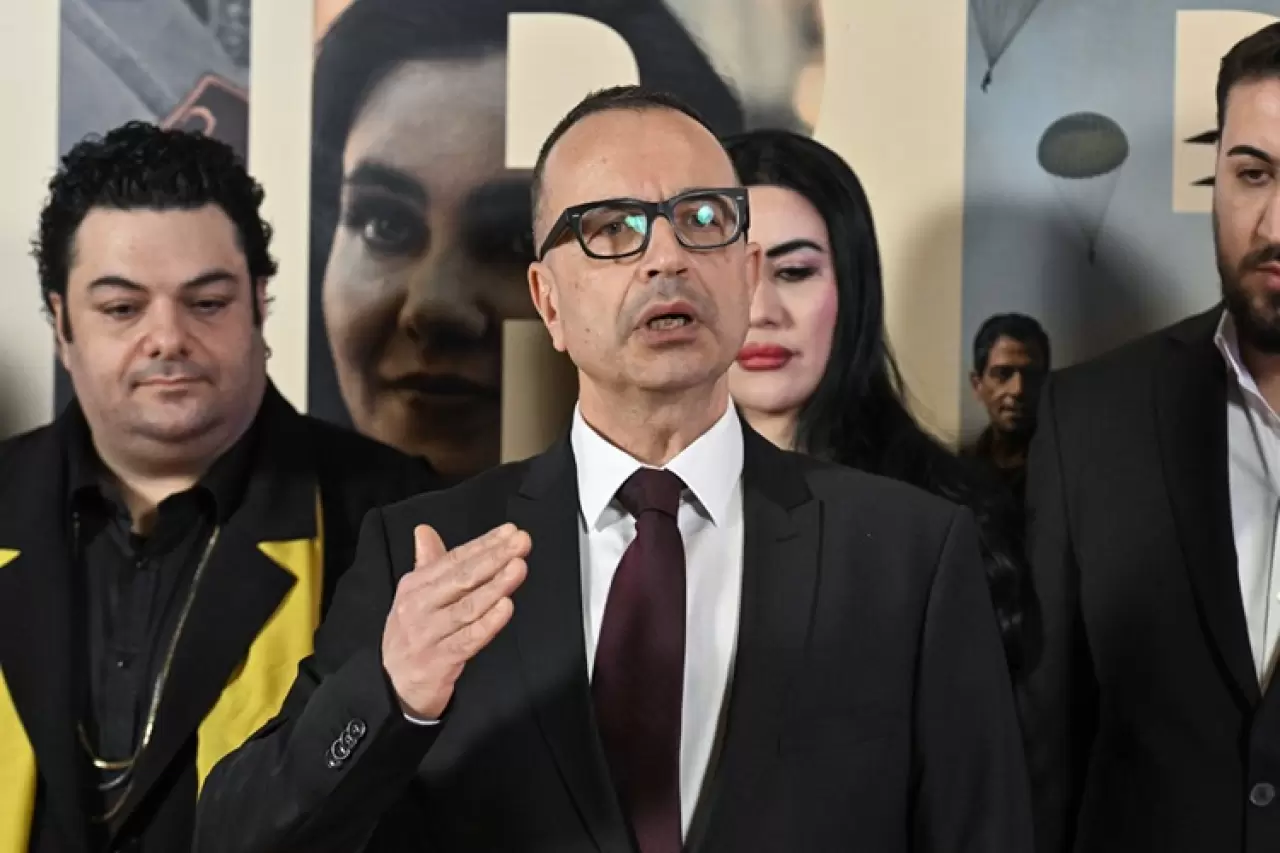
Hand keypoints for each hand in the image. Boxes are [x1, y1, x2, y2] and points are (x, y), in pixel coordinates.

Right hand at [382, 522, 529, 719]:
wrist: (393, 686)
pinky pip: (468, 639)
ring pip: (468, 607)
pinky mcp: (440, 660)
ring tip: (519, 567)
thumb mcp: (414, 597)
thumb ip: (426, 563)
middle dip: (495, 557)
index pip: (454, 559)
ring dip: (496, 585)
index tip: (510, 531)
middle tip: (522, 542)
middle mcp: (419, 607)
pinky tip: (507, 607)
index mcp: (415, 586)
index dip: (483, 544)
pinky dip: (488, 623)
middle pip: (462, 578)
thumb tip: (424, 530)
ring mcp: (429, 634)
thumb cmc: (413, 634)